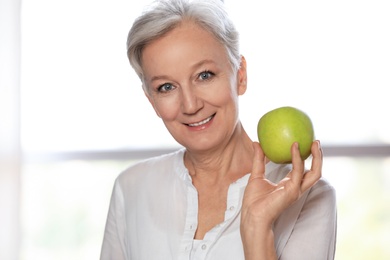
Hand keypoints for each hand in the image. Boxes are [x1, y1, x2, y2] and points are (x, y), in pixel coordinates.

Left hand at [240, 141, 322, 258]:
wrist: (252, 215)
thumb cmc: (254, 200)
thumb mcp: (256, 174)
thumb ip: (259, 159)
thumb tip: (256, 142)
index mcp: (289, 184)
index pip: (303, 170)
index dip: (306, 157)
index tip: (305, 142)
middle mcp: (296, 187)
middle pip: (314, 171)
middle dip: (318, 157)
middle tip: (316, 141)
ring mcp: (296, 190)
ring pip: (314, 173)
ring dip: (317, 157)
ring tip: (315, 143)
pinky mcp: (292, 190)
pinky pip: (298, 171)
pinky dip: (297, 158)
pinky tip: (294, 147)